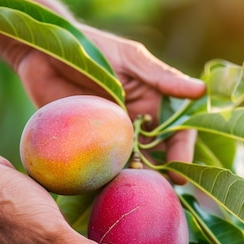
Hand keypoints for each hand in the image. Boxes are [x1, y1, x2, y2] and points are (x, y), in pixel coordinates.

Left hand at [13, 28, 204, 181]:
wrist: (42, 53)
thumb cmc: (92, 48)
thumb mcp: (130, 59)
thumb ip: (161, 77)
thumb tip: (201, 90)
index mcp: (153, 103)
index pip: (178, 131)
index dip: (182, 152)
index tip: (180, 171)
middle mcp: (137, 123)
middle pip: (160, 154)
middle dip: (165, 174)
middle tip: (162, 192)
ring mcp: (114, 136)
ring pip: (134, 164)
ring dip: (139, 180)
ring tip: (140, 196)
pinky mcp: (90, 145)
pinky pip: (105, 167)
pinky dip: (110, 180)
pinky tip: (111, 191)